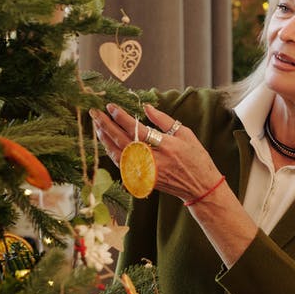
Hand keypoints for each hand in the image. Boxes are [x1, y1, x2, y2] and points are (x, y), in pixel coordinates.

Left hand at [89, 103, 221, 201]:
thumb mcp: (186, 134)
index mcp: (166, 146)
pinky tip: (106, 142)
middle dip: (106, 126)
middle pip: (123, 141)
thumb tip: (146, 107)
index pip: (137, 129)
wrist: (200, 187)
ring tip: (97, 125)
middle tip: (94, 113)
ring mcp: (146, 172)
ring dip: (105, 139)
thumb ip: (164, 120)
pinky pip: (121, 165)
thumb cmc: (196, 158)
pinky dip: (112, 153)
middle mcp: (154, 160)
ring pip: (118, 154)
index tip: (111, 106)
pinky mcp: (142, 180)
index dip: (121, 117)